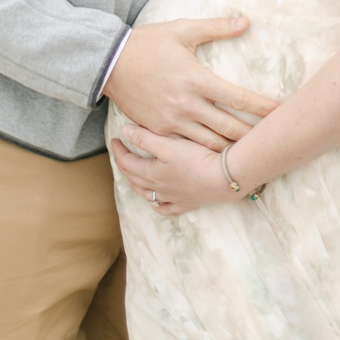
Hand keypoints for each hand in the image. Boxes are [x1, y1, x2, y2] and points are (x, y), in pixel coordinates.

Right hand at [101, 17, 279, 150]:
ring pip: (207, 143)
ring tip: (249, 153)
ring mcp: (170, 121)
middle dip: (251, 136)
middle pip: (227, 127)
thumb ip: (216, 27)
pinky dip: (203, 152)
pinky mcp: (157, 130)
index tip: (280, 112)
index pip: (236, 97)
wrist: (108, 64)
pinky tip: (216, 156)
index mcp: (196, 79)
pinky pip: (185, 146)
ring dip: (229, 149)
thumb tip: (245, 22)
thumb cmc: (148, 43)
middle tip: (271, 140)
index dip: (260, 107)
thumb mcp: (183, 30)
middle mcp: (185, 105)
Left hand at [109, 121, 228, 215]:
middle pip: (133, 177)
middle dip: (125, 164)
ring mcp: (171, 198)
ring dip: (137, 183)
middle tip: (123, 152)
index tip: (115, 139)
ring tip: (135, 175)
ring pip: (147, 194)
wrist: (223, 179)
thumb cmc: (197, 159)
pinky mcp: (186, 204)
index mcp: (150, 173)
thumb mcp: (169, 145)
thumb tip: (125, 131)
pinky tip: (157, 202)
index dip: (118, 150)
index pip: (126, 162)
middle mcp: (157, 188)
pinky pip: (166, 208)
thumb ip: (146, 138)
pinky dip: (158, 205)